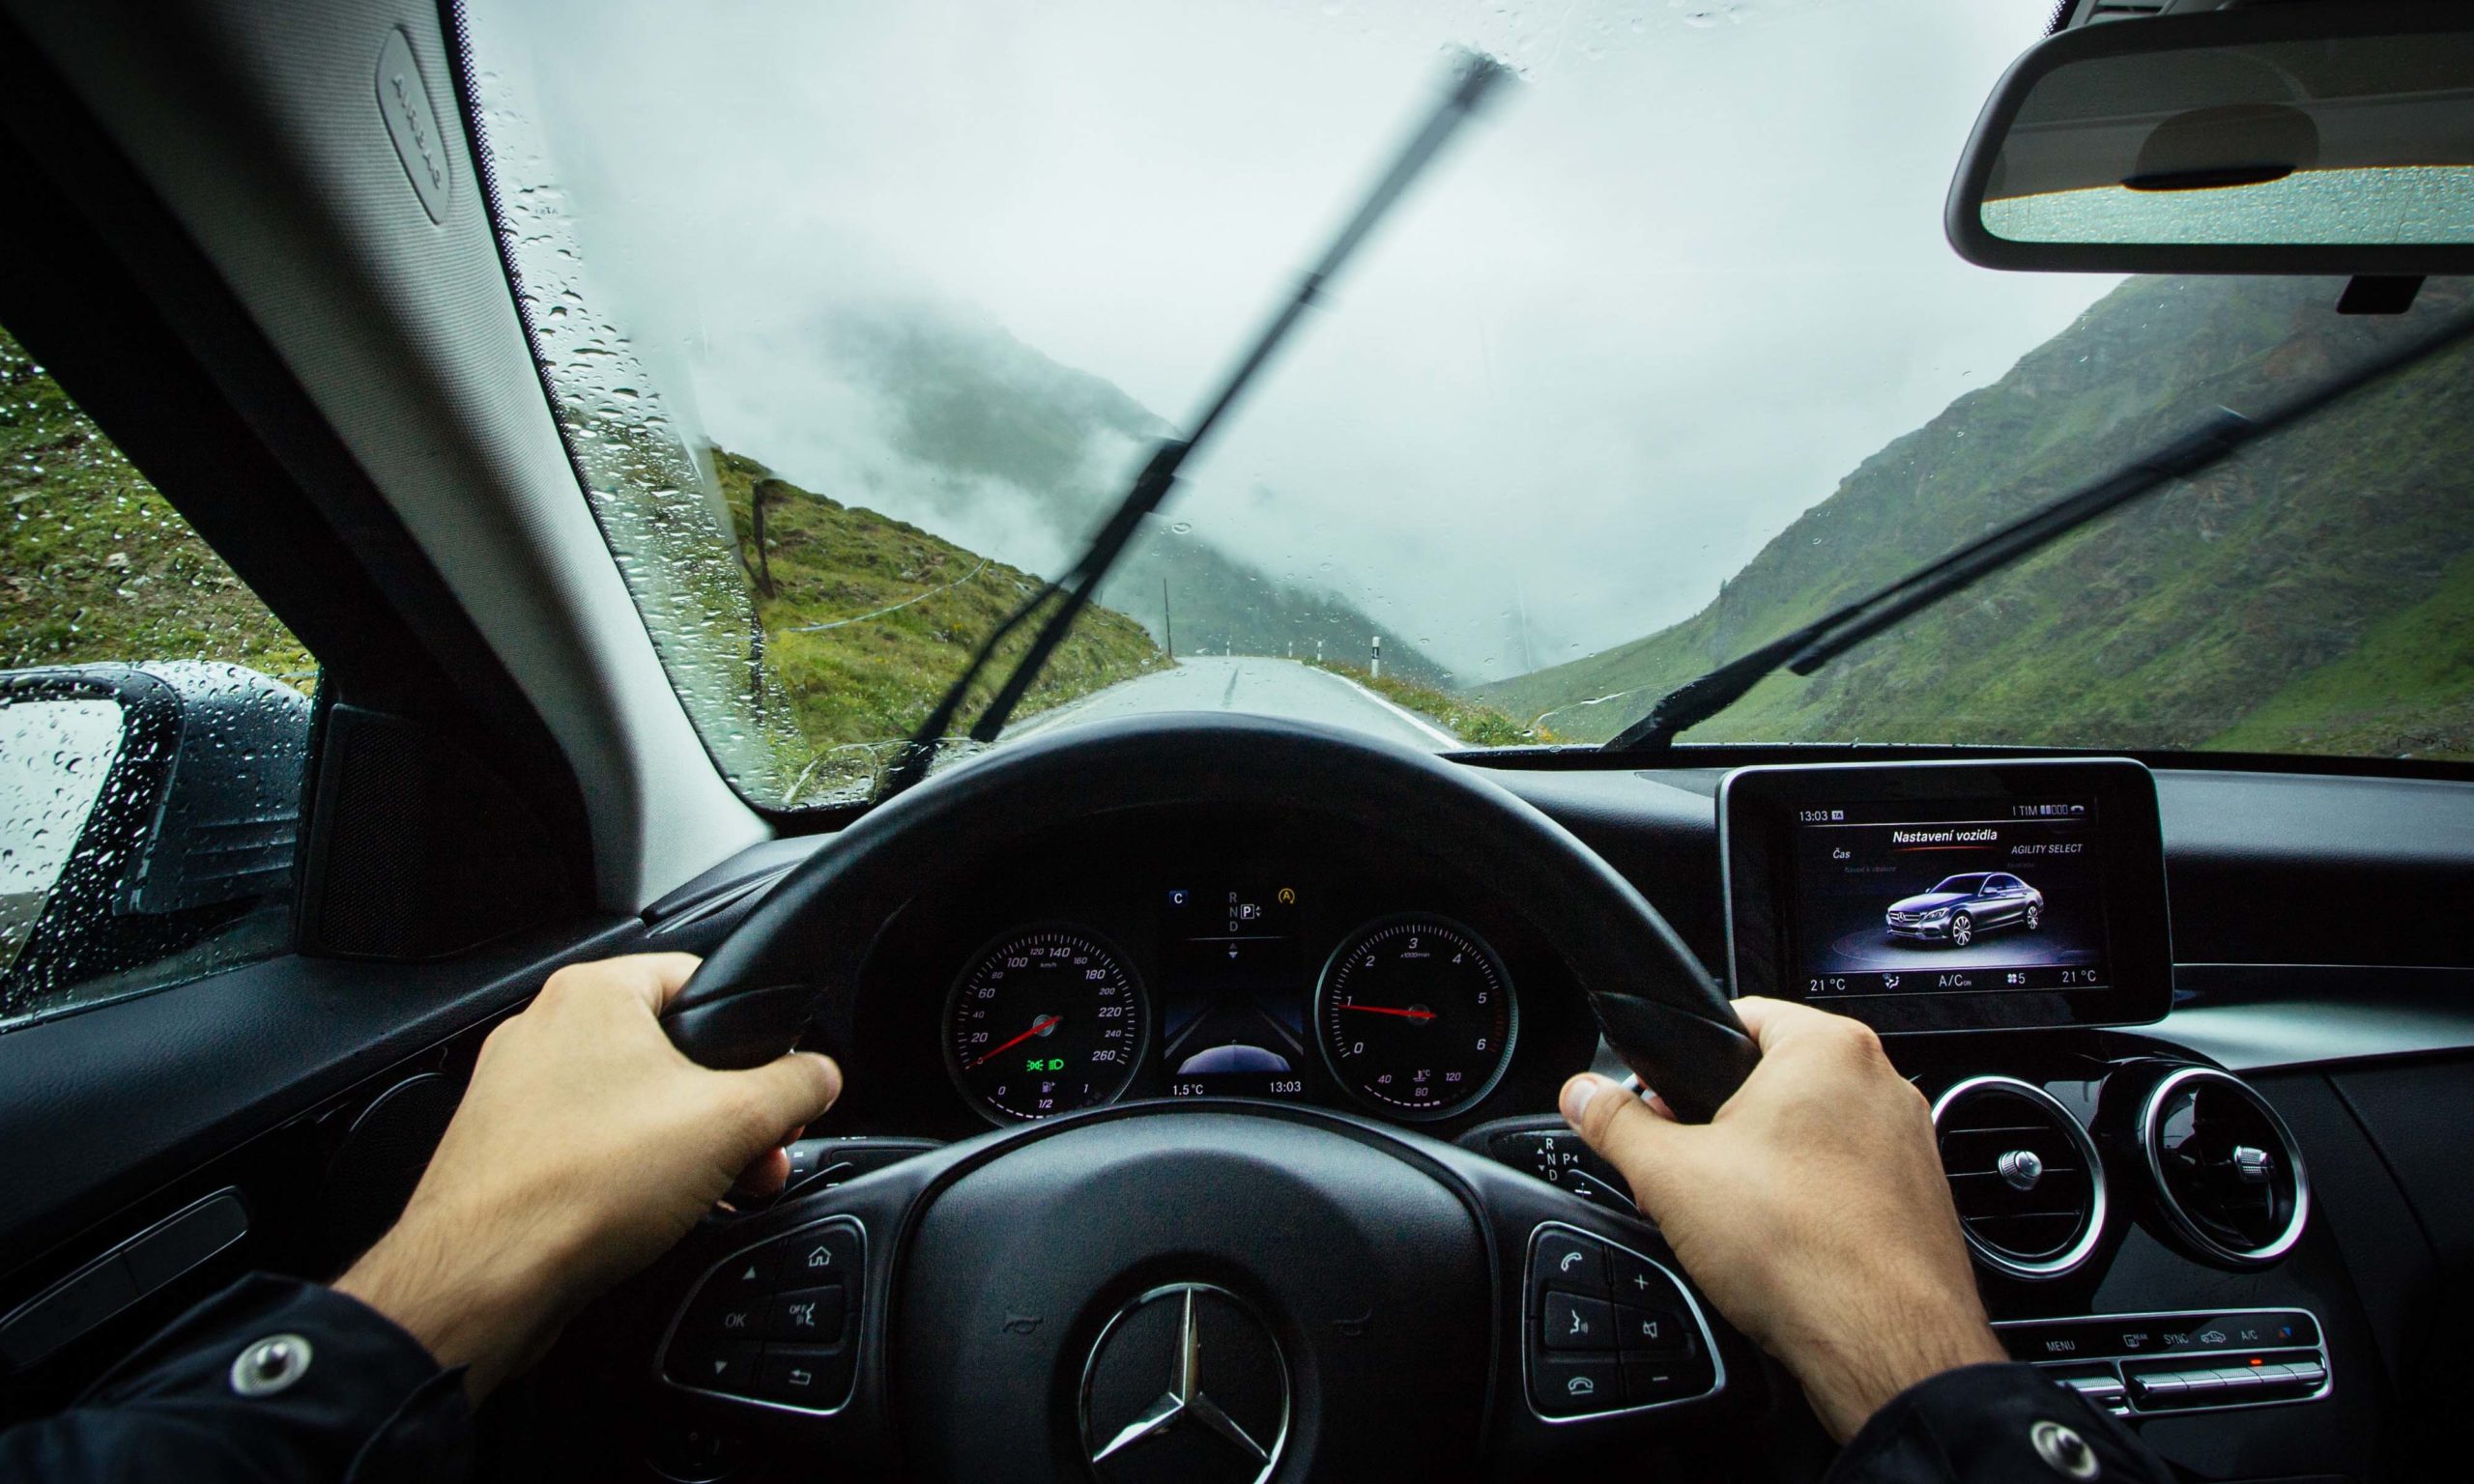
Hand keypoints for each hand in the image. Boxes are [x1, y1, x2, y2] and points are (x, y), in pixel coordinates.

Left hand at [336, 953, 841, 1398]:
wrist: (488, 1278)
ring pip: (632, 1105)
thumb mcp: (732, 1123)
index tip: (780, 1083)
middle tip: (759, 1151)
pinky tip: (660, 1215)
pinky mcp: (508, 1152)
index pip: (700, 980)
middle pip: (671, 1053)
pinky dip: (634, 1175)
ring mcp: (517, 1094)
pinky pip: (592, 1147)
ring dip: (690, 1147)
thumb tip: (819, 1075)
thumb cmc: (580, 1186)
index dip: (755, 1035)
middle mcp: (545, 1030)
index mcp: (592, 994)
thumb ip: (794, 1086)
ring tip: (719, 1191)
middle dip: (729, 1110)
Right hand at [1559, 997, 2001, 1440]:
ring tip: (1738, 1215)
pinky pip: (1850, 1181)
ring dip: (1771, 1164)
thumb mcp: (1670, 1176)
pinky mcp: (1921, 1198)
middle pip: (1778, 1080)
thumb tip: (1582, 1095)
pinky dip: (1814, 1201)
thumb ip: (1616, 1125)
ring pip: (1816, 1133)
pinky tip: (1784, 1243)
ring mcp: (1911, 1143)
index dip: (1685, 1062)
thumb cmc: (1801, 1249)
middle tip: (1691, 1169)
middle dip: (1727, 1122)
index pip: (1740, 1017)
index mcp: (1827, 1048)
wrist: (1881, 1345)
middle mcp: (1883, 1083)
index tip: (1663, 1102)